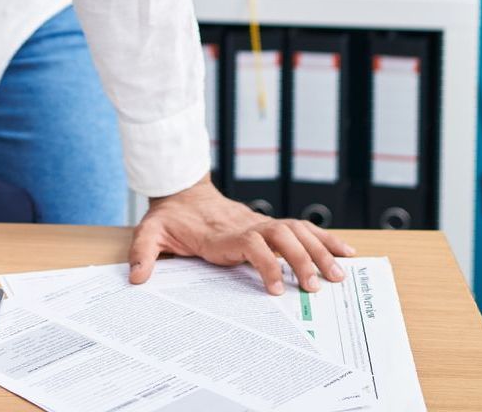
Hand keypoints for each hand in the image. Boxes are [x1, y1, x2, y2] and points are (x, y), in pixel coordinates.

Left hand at [127, 174, 354, 294]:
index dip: (265, 265)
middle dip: (301, 261)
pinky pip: (302, 228)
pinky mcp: (270, 225)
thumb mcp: (150, 232)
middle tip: (316, 288)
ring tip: (338, 276)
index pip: (251, 244)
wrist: (182, 191)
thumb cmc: (170, 217)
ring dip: (320, 251)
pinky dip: (325, 238)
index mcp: (223, 232)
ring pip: (298, 231)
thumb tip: (137, 278)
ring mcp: (262, 223)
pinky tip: (345, 252)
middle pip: (282, 236)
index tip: (275, 290)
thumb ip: (143, 252)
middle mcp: (247, 225)